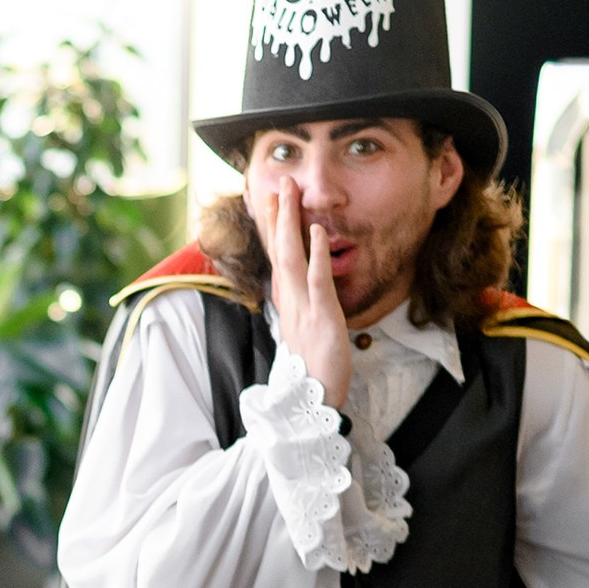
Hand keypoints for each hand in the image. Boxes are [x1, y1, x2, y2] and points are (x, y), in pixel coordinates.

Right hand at [255, 167, 351, 412]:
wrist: (310, 406)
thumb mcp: (302, 336)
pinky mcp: (321, 318)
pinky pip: (317, 281)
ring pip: (291, 257)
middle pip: (279, 250)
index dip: (272, 228)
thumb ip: (298, 311)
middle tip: (278, 181)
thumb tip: (293, 294)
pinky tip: (317, 230)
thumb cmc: (311, 374)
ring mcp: (303, 308)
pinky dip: (316, 254)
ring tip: (290, 192)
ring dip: (290, 222)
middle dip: (277, 214)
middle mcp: (289, 301)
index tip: (268, 199)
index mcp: (286, 304)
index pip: (276, 257)